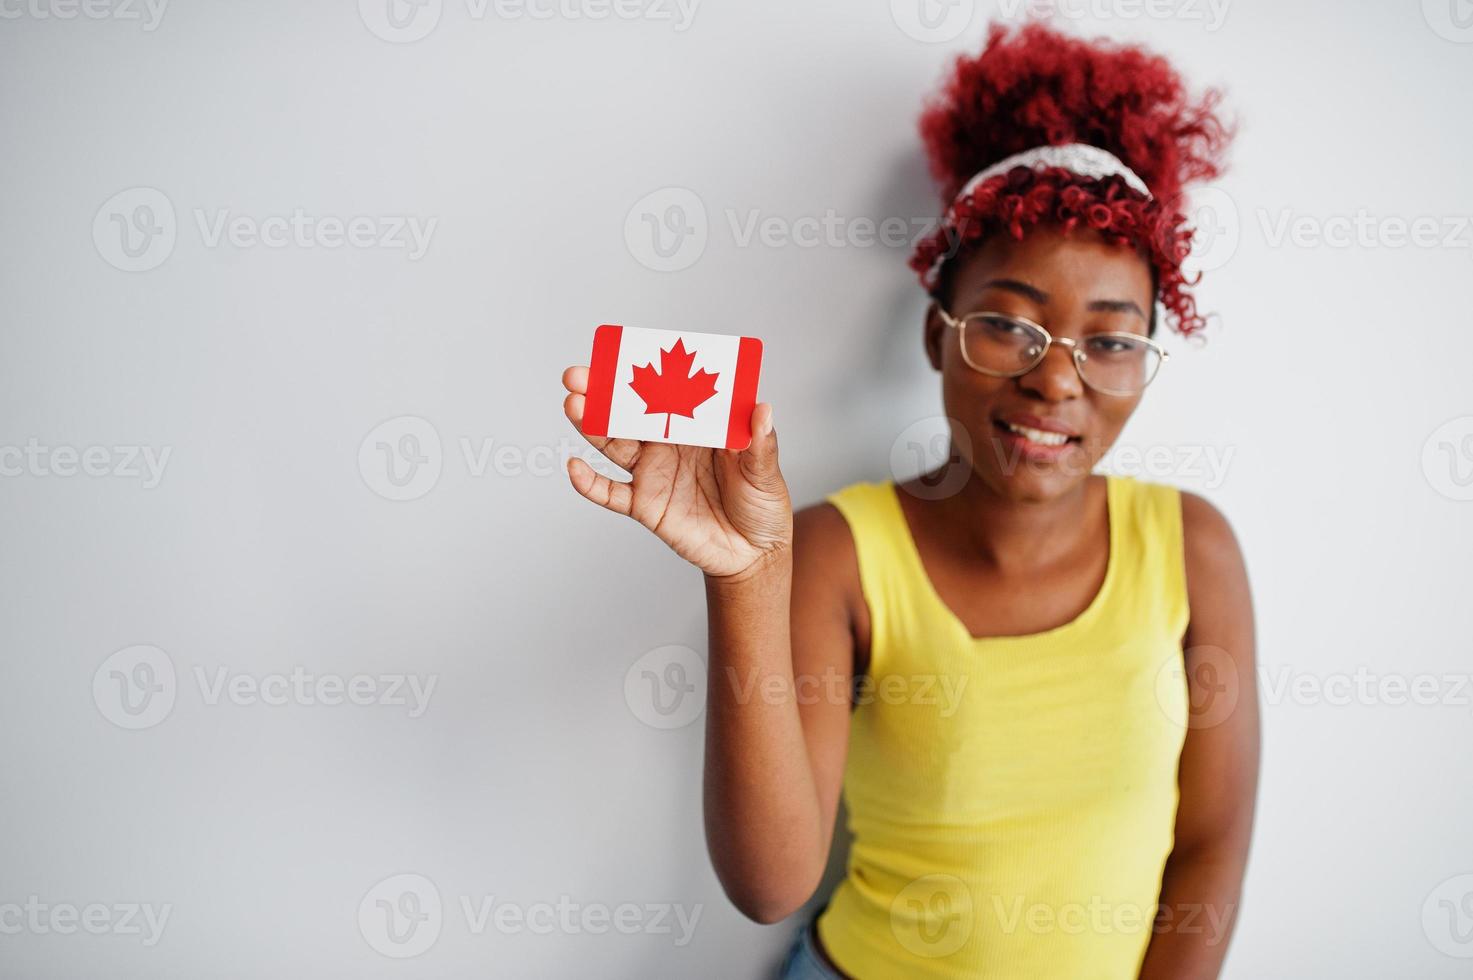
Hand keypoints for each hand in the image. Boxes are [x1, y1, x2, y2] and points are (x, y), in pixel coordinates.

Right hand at [561, 365, 792, 579]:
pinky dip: (589, 483)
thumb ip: (760, 442)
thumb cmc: (762, 505)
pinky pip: (611, 493)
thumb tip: (763, 409)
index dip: (643, 373)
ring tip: (574, 405)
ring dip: (592, 426)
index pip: (665, 392)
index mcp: (697, 426)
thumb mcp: (765, 471)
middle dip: (603, 393)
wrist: (753, 554)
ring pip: (614, 444)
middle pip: (629, 413)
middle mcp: (668, 444)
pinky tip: (574, 468)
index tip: (621, 354)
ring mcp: (653, 473)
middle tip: (579, 375)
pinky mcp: (644, 505)